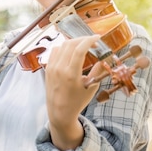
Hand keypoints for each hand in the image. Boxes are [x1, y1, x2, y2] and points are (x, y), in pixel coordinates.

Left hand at [45, 34, 101, 149]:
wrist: (59, 113)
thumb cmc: (77, 102)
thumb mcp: (91, 87)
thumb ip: (98, 72)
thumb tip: (103, 60)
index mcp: (71, 74)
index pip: (80, 49)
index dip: (90, 40)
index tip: (97, 38)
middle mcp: (59, 69)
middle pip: (71, 44)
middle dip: (84, 39)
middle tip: (93, 41)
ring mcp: (52, 68)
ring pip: (62, 45)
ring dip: (74, 42)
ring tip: (83, 45)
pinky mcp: (48, 68)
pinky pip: (55, 51)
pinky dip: (64, 47)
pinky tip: (71, 50)